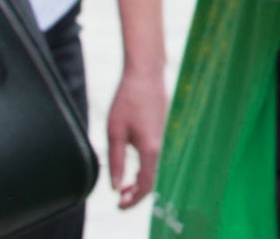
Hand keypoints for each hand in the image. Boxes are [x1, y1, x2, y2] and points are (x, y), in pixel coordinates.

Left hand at [106, 64, 165, 206]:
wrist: (146, 74)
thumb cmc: (128, 100)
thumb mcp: (115, 132)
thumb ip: (116, 161)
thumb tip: (115, 186)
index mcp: (151, 148)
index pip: (146, 183)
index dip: (133, 199)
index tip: (120, 205)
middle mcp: (162, 145)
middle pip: (153, 179)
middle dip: (137, 193)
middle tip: (120, 199)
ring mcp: (165, 136)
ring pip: (156, 168)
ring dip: (141, 180)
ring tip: (124, 186)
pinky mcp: (163, 130)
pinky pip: (157, 157)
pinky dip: (146, 168)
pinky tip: (133, 167)